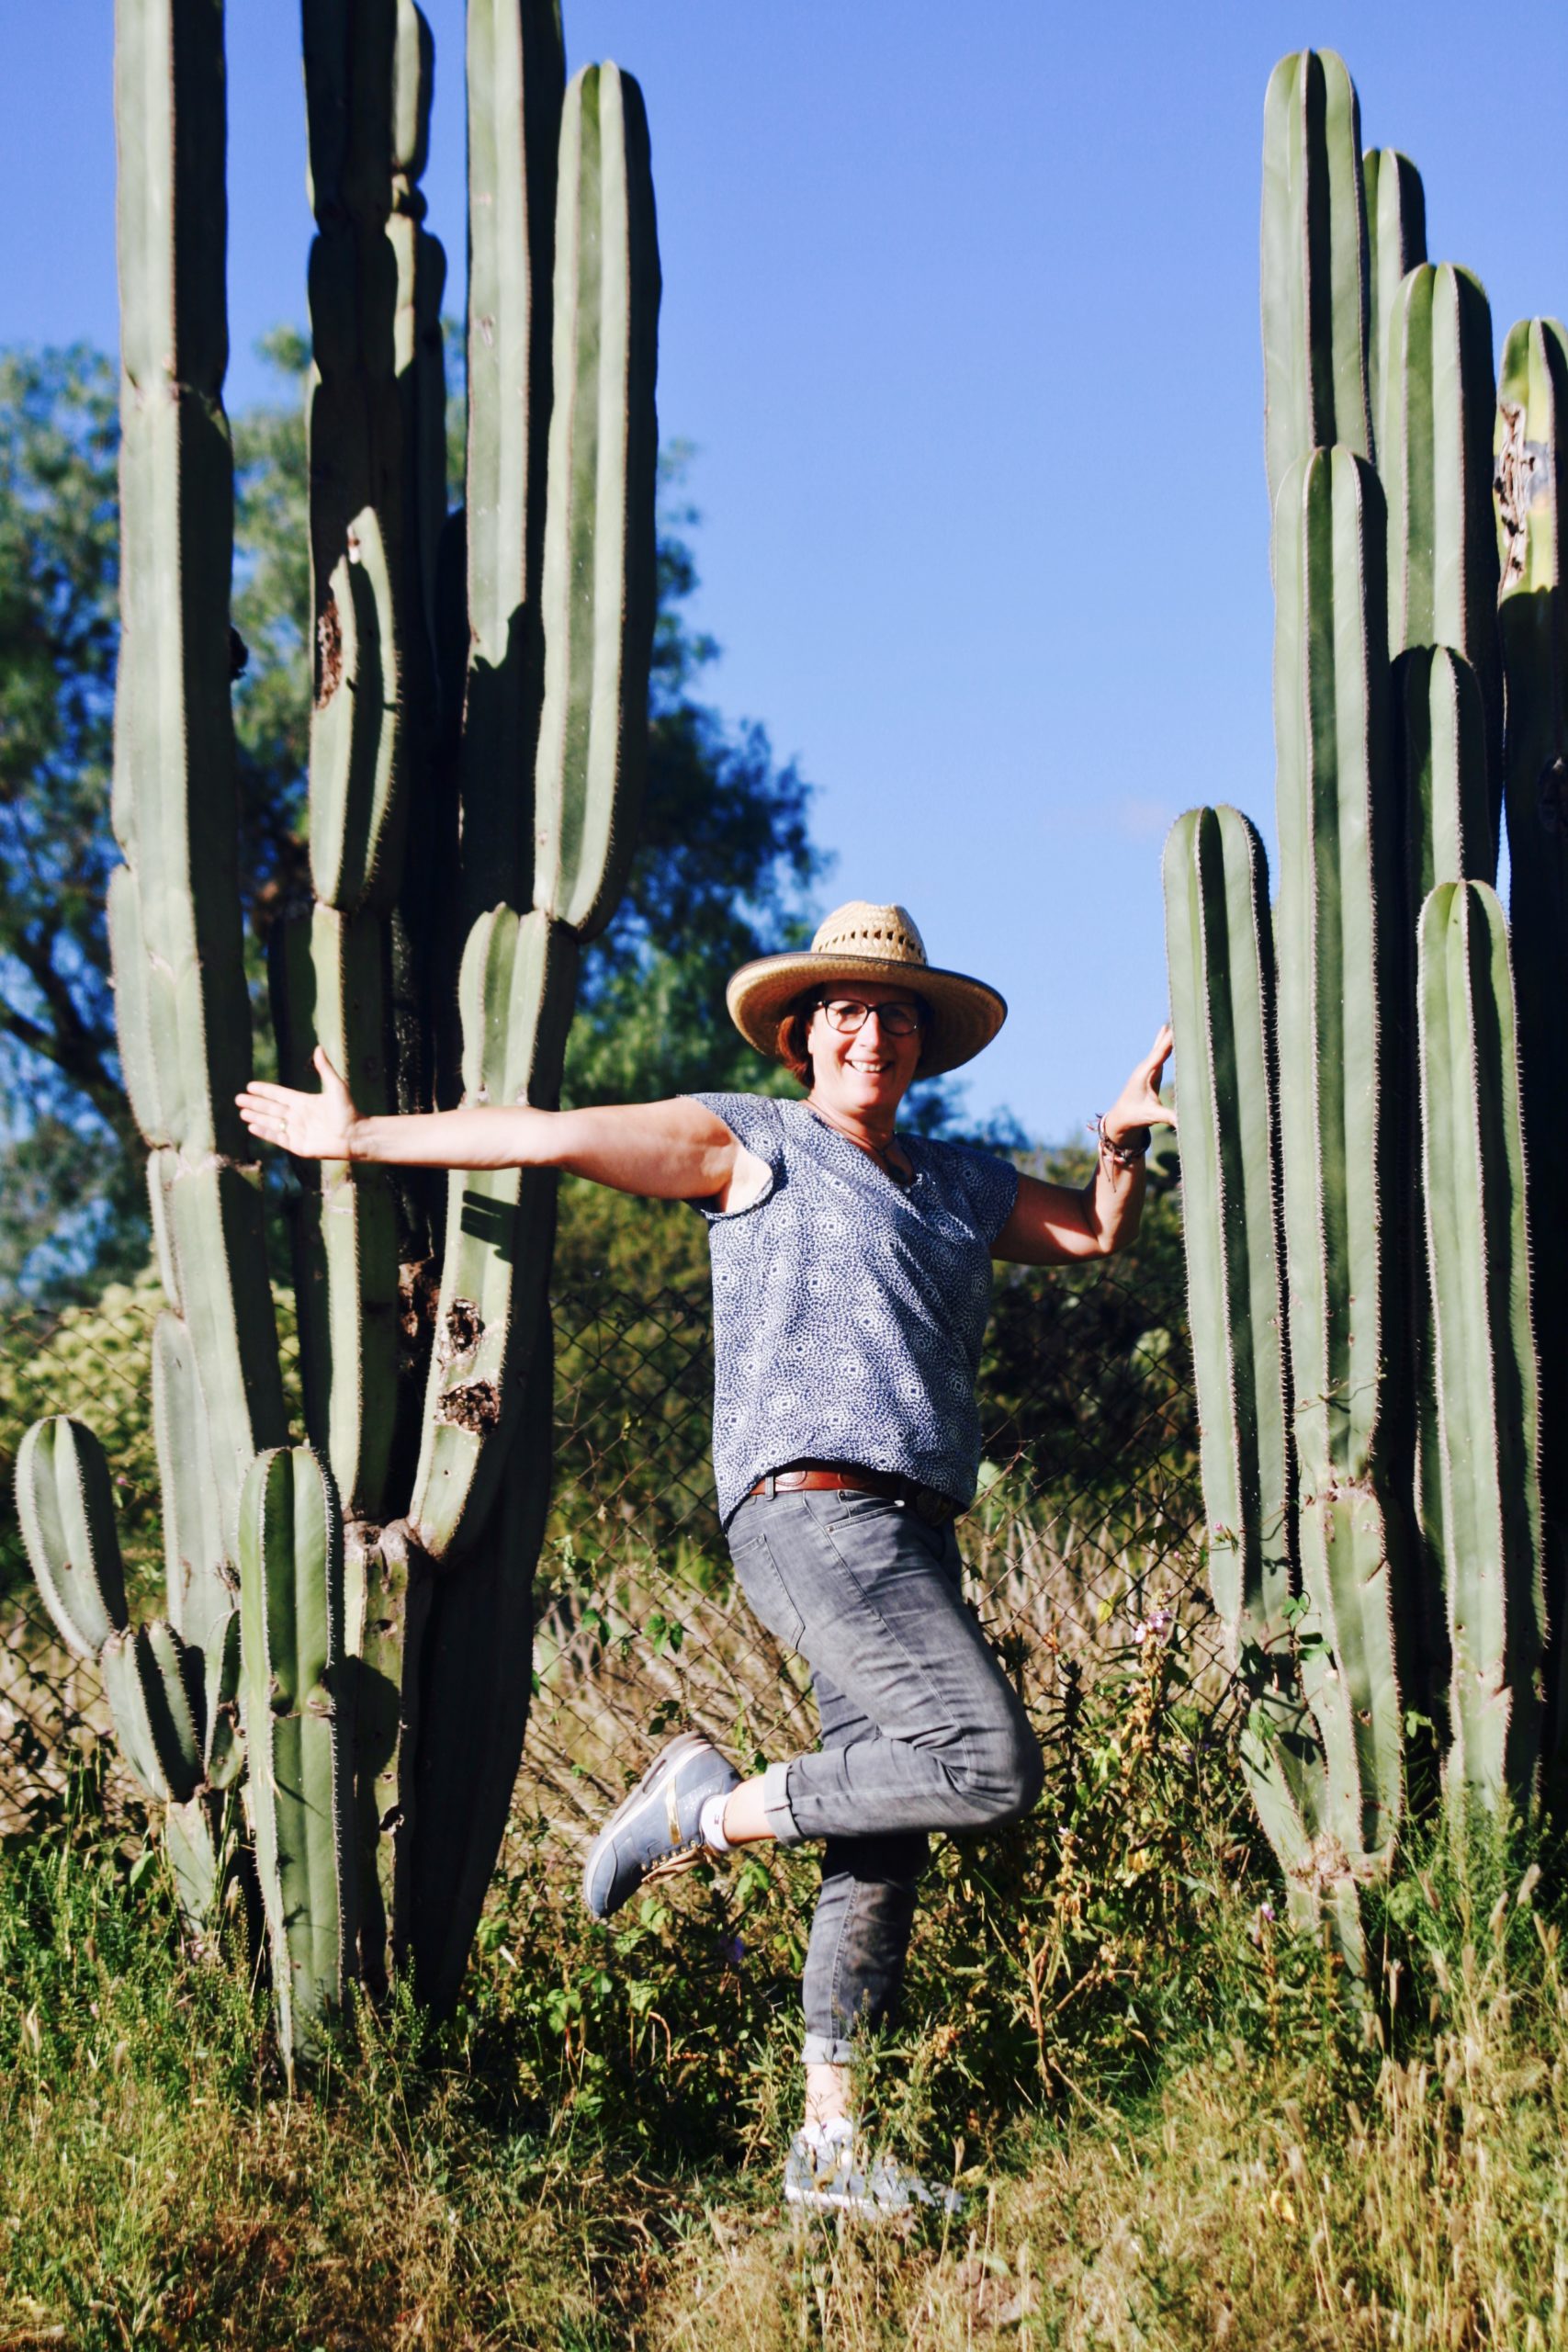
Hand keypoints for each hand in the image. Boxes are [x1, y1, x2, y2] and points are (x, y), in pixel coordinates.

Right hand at [237, 1048, 360, 1160]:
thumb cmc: (348, 1111)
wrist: (356, 1136)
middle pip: (271, 1108)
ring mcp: (297, 1131)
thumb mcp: (336, 1087)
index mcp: (304, 1102)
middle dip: (254, 1104)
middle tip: (237, 1099)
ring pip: (271, 1122)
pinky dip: (264, 1132)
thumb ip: (324, 1069)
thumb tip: (318, 1047)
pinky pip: (277, 1137)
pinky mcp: (298, 1145)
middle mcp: (298, 1116)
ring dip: (256, 1117)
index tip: (250, 1086)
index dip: (264, 1090)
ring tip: (242, 1113)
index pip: (279, 1094)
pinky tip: (252, 1127)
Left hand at [1103, 1023, 1174, 1144]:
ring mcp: (1148, 1068)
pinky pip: (1160, 1052)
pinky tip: (1166, 1030)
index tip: (1176, 1027)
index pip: (1160, 1054)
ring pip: (1160, 1047)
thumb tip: (1184, 1122)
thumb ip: (1168, 1117)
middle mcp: (1146, 1067)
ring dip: (1169, 1035)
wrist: (1121, 1118)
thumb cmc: (1134, 1116)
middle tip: (1181, 1015)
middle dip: (1171, 1034)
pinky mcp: (1151, 1071)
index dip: (1168, 1041)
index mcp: (1145, 1074)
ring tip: (1176, 1018)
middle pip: (1161, 1047)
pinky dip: (1166, 1042)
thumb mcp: (1151, 1116)